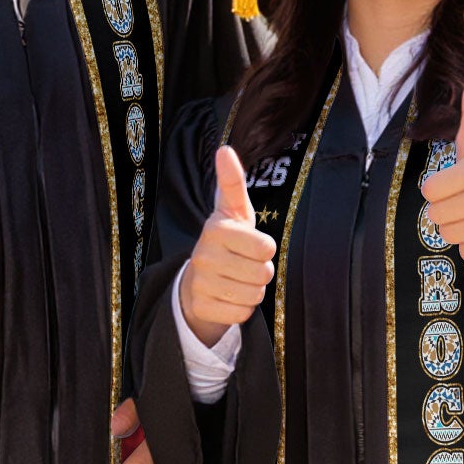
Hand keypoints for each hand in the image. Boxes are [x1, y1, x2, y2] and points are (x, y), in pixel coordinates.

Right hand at [178, 145, 276, 346]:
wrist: (197, 280)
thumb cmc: (227, 240)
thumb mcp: (233, 211)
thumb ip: (232, 182)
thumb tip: (224, 149)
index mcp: (215, 229)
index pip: (265, 247)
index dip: (265, 249)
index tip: (251, 244)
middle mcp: (204, 255)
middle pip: (263, 273)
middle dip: (261, 272)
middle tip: (245, 265)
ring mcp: (200, 283)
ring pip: (254, 295)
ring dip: (252, 290)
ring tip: (237, 280)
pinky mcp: (201, 307)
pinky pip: (242, 314)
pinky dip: (241, 308)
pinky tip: (228, 297)